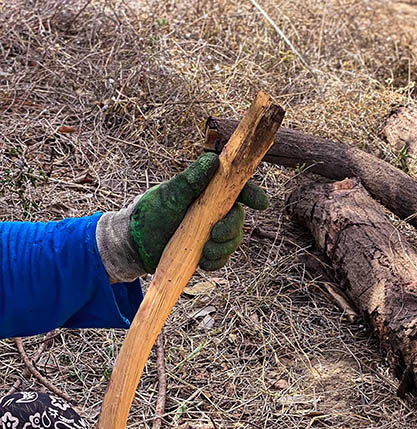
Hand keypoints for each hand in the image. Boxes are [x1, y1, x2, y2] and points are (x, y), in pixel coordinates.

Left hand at [129, 153, 267, 272]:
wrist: (137, 242)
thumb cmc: (152, 212)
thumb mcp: (170, 194)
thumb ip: (191, 179)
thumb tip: (212, 160)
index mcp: (209, 192)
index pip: (237, 189)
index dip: (253, 194)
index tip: (261, 203)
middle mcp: (214, 211)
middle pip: (238, 219)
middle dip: (231, 229)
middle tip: (214, 235)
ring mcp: (211, 232)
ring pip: (233, 240)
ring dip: (223, 248)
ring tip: (204, 251)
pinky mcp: (207, 251)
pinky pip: (222, 258)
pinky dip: (216, 261)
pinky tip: (203, 261)